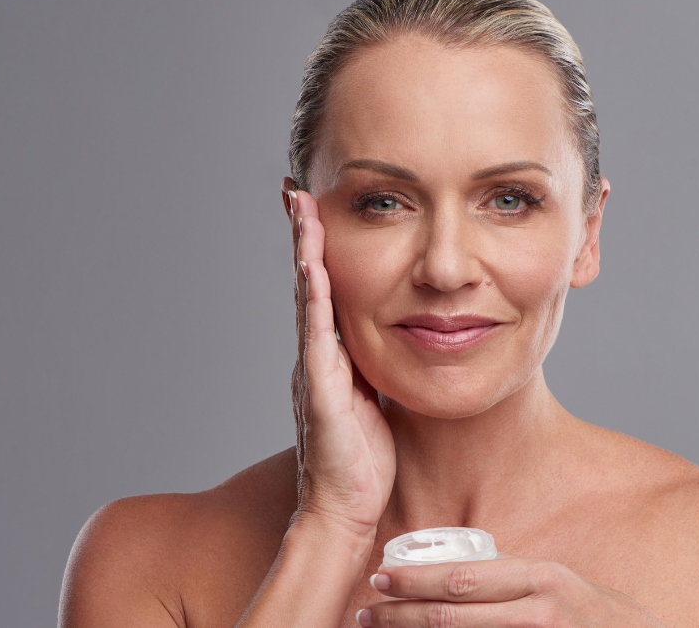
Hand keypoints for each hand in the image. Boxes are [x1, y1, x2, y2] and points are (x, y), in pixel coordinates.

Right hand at [285, 184, 395, 536]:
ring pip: (309, 297)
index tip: (316, 208)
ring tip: (301, 206)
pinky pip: (317, 333)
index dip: (320, 249)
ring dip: (305, 250)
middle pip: (310, 282)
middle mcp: (316, 354)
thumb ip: (377, 369)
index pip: (326, 291)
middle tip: (296, 189)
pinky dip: (314, 297)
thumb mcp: (376, 400)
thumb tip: (401, 341)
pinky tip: (314, 265)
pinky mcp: (322, 387)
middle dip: (303, 234)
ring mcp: (315, 368)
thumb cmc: (362, 461)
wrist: (344, 509)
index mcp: (332, 355)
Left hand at [356, 558, 668, 626]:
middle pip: (451, 618)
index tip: (379, 579)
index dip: (414, 580)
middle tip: (364, 614)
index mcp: (540, 579)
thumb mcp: (558, 583)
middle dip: (399, 616)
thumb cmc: (594, 617)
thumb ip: (511, 578)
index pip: (463, 578)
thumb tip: (448, 571)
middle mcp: (540, 614)